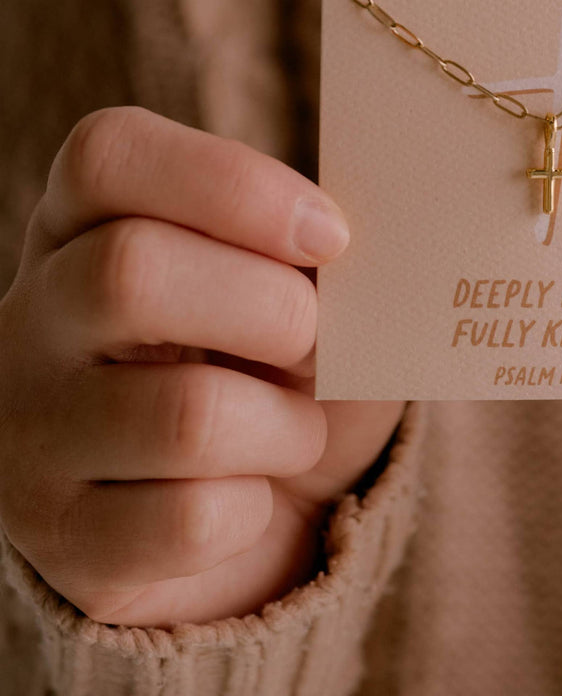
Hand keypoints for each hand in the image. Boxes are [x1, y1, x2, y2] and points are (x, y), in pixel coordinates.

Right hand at [0, 106, 403, 627]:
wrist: (237, 526)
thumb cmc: (275, 378)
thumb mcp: (302, 297)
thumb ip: (327, 259)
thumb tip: (392, 257)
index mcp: (83, 226)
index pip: (109, 155)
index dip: (231, 183)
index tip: (330, 235)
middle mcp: (32, 317)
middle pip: (132, 271)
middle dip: (275, 311)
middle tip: (320, 348)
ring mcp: (32, 432)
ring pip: (186, 415)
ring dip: (288, 430)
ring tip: (295, 435)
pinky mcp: (65, 539)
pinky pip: (192, 522)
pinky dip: (256, 513)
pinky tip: (246, 503)